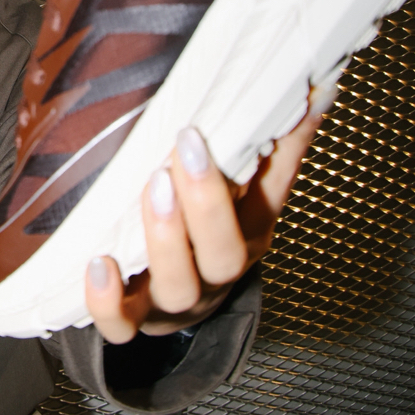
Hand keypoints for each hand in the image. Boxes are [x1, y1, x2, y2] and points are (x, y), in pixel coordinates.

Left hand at [84, 109, 322, 343]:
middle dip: (207, 203)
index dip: (264, 164)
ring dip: (165, 240)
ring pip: (178, 287)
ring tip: (152, 191)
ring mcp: (178, 300)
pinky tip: (97, 265)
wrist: (187, 297)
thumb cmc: (217, 231)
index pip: (269, 200)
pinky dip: (108, 302)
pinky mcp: (137, 320)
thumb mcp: (252, 191)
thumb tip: (317, 88)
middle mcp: (218, 273)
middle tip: (186, 150)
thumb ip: (279, 143)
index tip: (238, 119)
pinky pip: (122, 327)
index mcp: (251, 234)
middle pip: (225, 254)